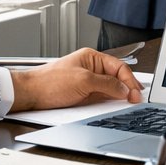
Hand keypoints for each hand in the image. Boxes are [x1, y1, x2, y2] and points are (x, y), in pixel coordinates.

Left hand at [8, 48, 142, 111]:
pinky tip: (114, 106)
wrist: (29, 95)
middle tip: (136, 100)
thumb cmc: (49, 82)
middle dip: (128, 88)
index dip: (129, 80)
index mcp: (93, 58)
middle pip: (117, 78)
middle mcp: (92, 68)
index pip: (119, 67)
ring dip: (119, 96)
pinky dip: (110, 102)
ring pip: (110, 89)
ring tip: (128, 103)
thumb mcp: (83, 81)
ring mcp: (88, 82)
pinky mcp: (83, 95)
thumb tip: (125, 89)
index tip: (135, 93)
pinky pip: (101, 98)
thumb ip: (107, 84)